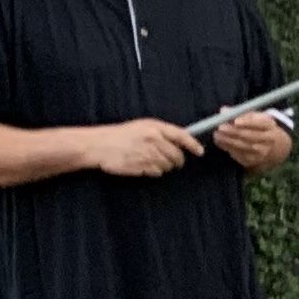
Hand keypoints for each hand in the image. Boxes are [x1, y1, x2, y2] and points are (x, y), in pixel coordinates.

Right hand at [83, 119, 197, 177]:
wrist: (98, 145)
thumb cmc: (120, 135)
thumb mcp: (141, 126)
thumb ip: (162, 132)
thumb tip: (182, 141)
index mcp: (154, 127)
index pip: (182, 136)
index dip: (193, 145)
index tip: (200, 152)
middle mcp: (154, 140)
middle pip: (177, 155)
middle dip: (178, 160)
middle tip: (173, 160)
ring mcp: (148, 154)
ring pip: (168, 165)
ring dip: (164, 166)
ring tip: (150, 159)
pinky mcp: (142, 166)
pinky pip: (157, 172)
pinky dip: (154, 171)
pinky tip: (143, 165)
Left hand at [211, 112, 291, 172]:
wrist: (273, 146)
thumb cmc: (258, 127)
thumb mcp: (254, 117)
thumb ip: (239, 113)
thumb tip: (224, 110)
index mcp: (270, 126)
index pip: (260, 124)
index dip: (248, 122)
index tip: (235, 121)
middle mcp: (268, 140)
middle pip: (250, 136)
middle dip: (234, 132)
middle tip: (221, 127)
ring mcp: (262, 152)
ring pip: (243, 146)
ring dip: (228, 141)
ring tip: (217, 135)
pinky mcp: (253, 161)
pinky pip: (239, 155)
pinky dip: (228, 148)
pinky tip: (220, 142)